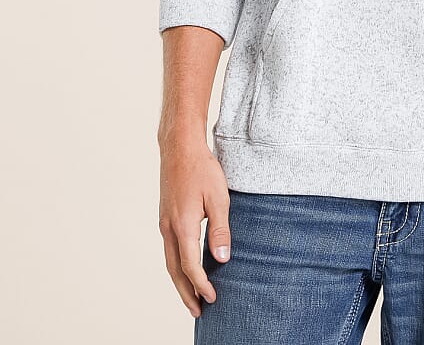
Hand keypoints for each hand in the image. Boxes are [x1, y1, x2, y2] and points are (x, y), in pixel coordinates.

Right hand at [158, 134, 231, 318]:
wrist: (180, 148)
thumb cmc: (202, 169)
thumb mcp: (219, 198)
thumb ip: (220, 230)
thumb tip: (222, 259)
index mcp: (182, 226)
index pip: (190, 266)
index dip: (202, 285)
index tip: (213, 298)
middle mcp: (169, 229)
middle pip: (175, 271)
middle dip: (186, 293)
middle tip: (198, 312)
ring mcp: (164, 223)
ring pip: (170, 261)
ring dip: (180, 282)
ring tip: (192, 296)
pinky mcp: (165, 217)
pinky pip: (170, 249)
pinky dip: (177, 265)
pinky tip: (186, 268)